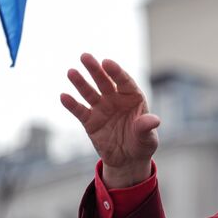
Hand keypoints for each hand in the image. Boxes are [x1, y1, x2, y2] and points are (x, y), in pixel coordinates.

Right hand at [61, 53, 159, 187]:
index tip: (107, 63)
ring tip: (71, 72)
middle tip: (85, 56)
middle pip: (105, 82)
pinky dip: (72, 104)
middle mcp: (116, 99)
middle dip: (95, 70)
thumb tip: (154, 120)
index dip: (116, 72)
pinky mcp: (90, 121)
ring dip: (80, 82)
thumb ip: (146, 127)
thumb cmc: (142, 144)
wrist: (128, 160)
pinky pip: (80, 111)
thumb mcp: (147, 138)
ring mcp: (102, 109)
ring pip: (90, 93)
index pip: (125, 82)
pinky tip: (64, 96)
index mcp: (133, 98)